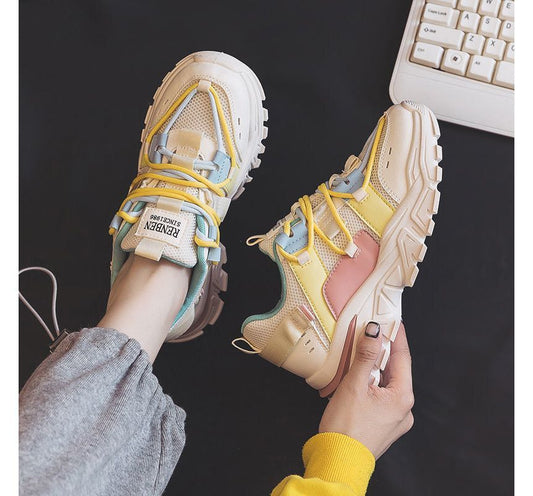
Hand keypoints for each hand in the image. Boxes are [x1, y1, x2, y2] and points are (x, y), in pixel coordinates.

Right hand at [319, 322, 413, 458]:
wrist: (338, 461)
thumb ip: (365, 356)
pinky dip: (371, 384)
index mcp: (402, 398)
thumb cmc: (346, 427)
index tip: (394, 321)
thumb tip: (374, 332)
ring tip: (360, 357)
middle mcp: (404, 409)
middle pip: (395, 371)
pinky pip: (381, 397)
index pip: (402, 358)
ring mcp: (395, 419)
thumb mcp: (355, 385)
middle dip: (382, 352)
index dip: (397, 337)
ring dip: (374, 369)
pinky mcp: (383, 425)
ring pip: (386, 384)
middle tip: (372, 334)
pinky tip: (358, 380)